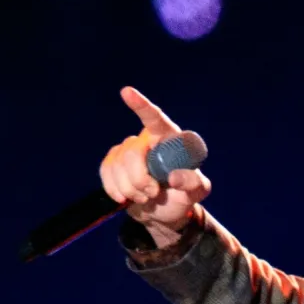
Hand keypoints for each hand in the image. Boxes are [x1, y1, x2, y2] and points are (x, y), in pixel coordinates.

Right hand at [98, 87, 211, 244]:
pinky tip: (127, 197)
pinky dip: (115, 189)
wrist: (165, 211)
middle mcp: (147, 140)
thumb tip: (173, 177)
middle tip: (154, 192)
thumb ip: (192, 182)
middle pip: (132, 153)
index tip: (127, 92)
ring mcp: (128, 150)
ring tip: (146, 197)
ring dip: (131, 189)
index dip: (141, 106)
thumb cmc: (184, 194)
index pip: (155, 119)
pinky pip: (106, 172)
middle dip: (140, 178)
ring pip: (118, 165)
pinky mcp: (113, 163)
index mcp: (169, 139)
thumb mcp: (197, 190)